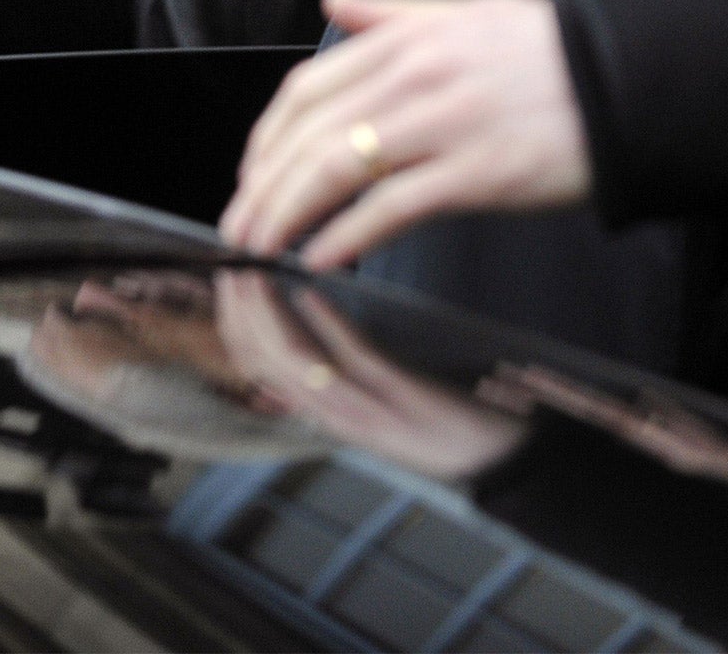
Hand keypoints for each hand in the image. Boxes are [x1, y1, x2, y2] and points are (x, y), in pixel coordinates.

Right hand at [214, 273, 525, 478]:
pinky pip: (353, 361)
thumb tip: (290, 343)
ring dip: (267, 313)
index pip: (256, 369)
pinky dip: (325, 324)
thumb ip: (330, 381)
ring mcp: (369, 413)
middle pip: (265, 363)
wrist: (502, 460)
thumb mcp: (373, 409)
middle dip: (240, 312)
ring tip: (255, 273)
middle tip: (231, 266)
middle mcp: (337, 417)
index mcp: (327, 415)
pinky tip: (311, 292)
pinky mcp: (405, 402)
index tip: (225, 280)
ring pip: (295, 364)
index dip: (232, 323)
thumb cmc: (441, 424)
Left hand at [220, 0, 591, 267]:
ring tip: (260, 246)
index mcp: (404, 41)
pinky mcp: (476, 173)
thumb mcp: (466, 13)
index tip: (251, 175)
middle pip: (308, 136)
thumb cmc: (551, 51)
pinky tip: (320, 257)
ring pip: (335, 172)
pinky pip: (389, 208)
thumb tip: (334, 2)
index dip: (266, 139)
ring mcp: (442, 125)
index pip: (305, 91)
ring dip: (286, 215)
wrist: (632, 76)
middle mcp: (412, 78)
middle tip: (238, 224)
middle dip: (261, 187)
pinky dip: (344, 236)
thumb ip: (392, 15)